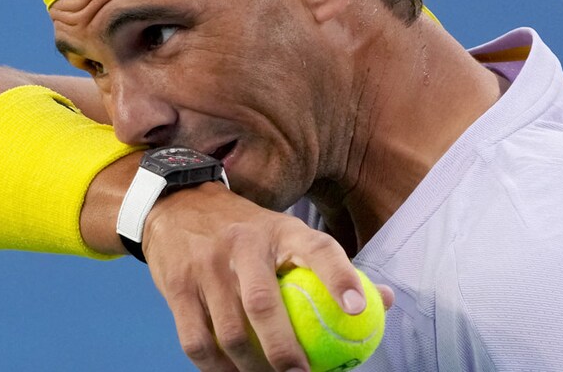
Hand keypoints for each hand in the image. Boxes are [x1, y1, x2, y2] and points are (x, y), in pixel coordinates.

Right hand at [143, 182, 393, 370]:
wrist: (177, 206)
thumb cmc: (248, 232)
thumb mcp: (288, 233)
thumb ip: (332, 267)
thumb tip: (385, 301)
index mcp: (280, 229)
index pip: (317, 248)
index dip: (340, 276)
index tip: (358, 310)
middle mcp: (242, 243)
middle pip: (263, 303)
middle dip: (284, 350)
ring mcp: (206, 265)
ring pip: (229, 332)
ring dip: (250, 368)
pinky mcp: (176, 286)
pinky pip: (197, 341)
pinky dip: (215, 369)